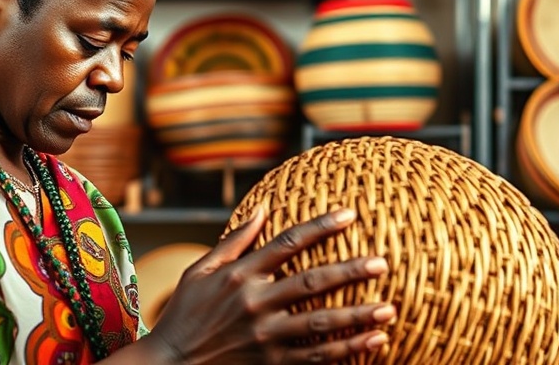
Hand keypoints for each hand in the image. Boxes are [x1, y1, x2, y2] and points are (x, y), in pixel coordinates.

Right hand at [144, 208, 395, 364]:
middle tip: (381, 262)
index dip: (320, 227)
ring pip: (320, 323)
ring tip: (389, 308)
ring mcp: (264, 336)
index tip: (350, 215)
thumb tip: (263, 209)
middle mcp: (254, 302)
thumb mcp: (200, 271)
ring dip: (357, 316)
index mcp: (239, 274)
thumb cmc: (185, 312)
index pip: (287, 243)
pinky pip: (316, 357)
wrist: (170, 364)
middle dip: (350, 271)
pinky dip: (347, 350)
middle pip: (311, 282)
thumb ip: (234, 241)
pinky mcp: (270, 363)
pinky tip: (373, 341)